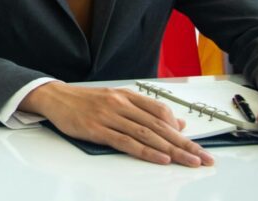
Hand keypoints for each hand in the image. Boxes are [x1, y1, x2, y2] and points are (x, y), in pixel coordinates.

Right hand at [21, 82, 213, 166]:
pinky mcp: (97, 129)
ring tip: (188, 162)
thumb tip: (175, 123)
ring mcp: (109, 116)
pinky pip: (126, 142)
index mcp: (127, 96)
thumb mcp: (117, 100)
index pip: (161, 112)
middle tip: (202, 158)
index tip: (197, 146)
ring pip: (147, 135)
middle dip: (184, 144)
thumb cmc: (85, 101)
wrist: (55, 97)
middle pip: (159, 126)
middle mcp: (121, 104)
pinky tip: (160, 158)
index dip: (181, 130)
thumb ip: (145, 111)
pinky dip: (145, 151)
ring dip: (171, 150)